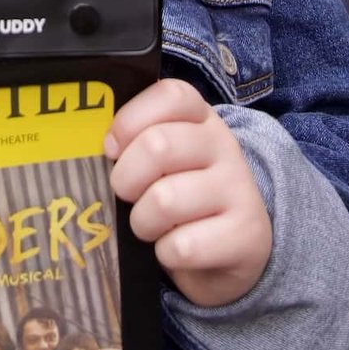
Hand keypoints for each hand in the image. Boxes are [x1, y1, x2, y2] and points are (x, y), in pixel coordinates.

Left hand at [105, 79, 270, 306]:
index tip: (113, 148)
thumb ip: (134, 143)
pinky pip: (183, 245)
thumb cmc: (182, 195)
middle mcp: (224, 146)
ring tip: (150, 226)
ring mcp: (239, 189)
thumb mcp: (161, 161)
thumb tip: (102, 148)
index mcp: (200, 119)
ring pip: (165, 200)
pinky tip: (174, 249)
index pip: (170, 95)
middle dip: (125, 179)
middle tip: (127, 195)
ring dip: (143, 222)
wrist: (235, 247)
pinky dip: (166, 254)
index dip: (129, 120)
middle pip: (158, 145)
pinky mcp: (246, 234)